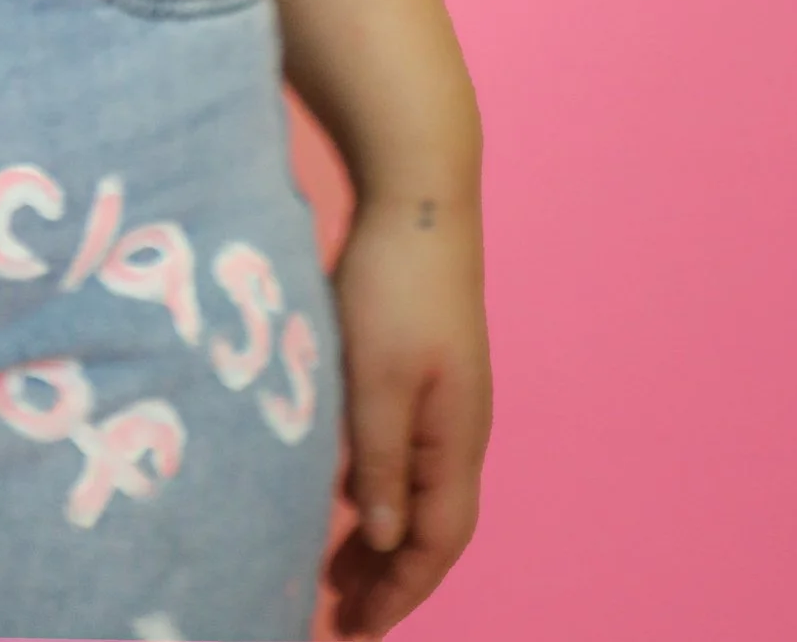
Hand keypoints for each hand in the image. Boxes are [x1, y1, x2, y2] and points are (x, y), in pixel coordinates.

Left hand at [325, 190, 491, 633]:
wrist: (420, 198)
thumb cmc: (397, 284)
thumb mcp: (375, 378)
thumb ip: (380, 459)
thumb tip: (385, 537)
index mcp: (457, 438)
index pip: (436, 540)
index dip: (401, 589)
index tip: (361, 628)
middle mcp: (460, 428)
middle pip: (431, 523)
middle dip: (390, 575)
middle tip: (341, 613)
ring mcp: (445, 398)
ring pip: (416, 488)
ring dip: (380, 533)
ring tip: (335, 569)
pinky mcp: (424, 369)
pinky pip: (405, 451)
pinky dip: (376, 485)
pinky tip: (343, 490)